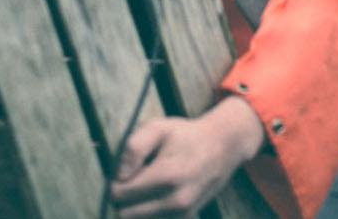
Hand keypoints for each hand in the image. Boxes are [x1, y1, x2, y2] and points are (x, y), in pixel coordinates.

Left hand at [109, 96, 264, 217]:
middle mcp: (176, 201)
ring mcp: (183, 213)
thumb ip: (133, 148)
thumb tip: (118, 175)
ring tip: (146, 185)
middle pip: (127, 213)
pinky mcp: (187, 218)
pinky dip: (149, 212)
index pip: (120, 194)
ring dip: (136, 206)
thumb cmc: (185, 135)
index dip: (114, 182)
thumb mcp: (157, 128)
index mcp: (166, 176)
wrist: (223, 146)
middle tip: (131, 179)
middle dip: (123, 198)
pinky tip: (155, 194)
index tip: (121, 172)